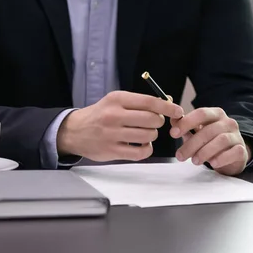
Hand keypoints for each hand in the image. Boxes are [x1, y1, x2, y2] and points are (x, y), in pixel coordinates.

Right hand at [57, 91, 183, 161]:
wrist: (74, 131)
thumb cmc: (100, 114)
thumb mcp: (116, 101)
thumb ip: (140, 102)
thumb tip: (168, 103)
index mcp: (117, 99)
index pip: (150, 102)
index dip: (168, 107)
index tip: (178, 111)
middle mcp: (114, 116)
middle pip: (152, 120)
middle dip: (158, 122)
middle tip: (153, 123)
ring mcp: (112, 134)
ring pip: (148, 136)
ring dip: (151, 136)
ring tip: (143, 133)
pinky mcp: (112, 151)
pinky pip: (140, 152)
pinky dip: (146, 149)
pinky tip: (142, 145)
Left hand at [170, 107, 250, 175]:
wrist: (233, 155)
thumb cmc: (212, 141)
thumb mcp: (197, 132)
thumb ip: (185, 127)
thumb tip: (173, 120)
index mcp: (216, 114)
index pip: (201, 113)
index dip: (186, 122)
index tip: (173, 133)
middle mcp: (228, 122)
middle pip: (209, 130)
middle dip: (192, 144)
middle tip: (180, 156)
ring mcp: (236, 136)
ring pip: (221, 140)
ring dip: (205, 152)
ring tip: (194, 161)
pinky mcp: (242, 150)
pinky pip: (234, 152)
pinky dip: (222, 158)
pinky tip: (212, 163)